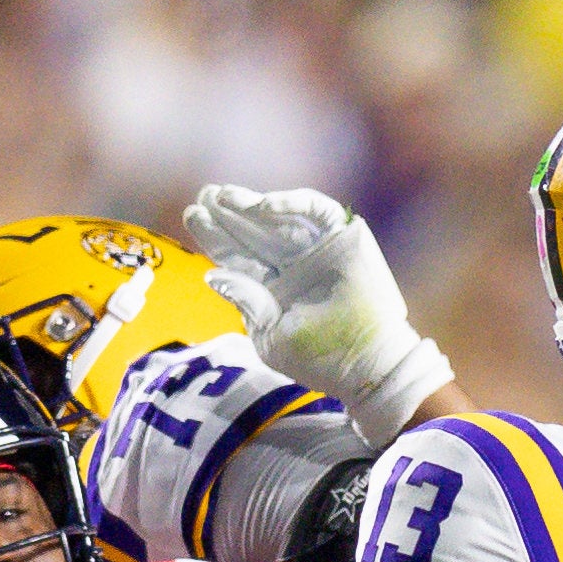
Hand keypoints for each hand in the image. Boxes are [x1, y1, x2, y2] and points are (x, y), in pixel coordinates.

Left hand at [182, 185, 454, 439]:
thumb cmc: (320, 360)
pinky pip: (315, 209)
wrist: (369, 366)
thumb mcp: (271, 337)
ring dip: (249, 205)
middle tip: (201, 198)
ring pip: (279, 219)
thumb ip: (247, 304)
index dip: (216, 238)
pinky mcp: (345, 235)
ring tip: (221, 195)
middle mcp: (296, 265)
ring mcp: (320, 249)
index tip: (193, 217)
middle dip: (228, 216)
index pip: (240, 258)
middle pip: (255, 234)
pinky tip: (260, 205)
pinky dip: (289, 203)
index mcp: (277, 289)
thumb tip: (213, 275)